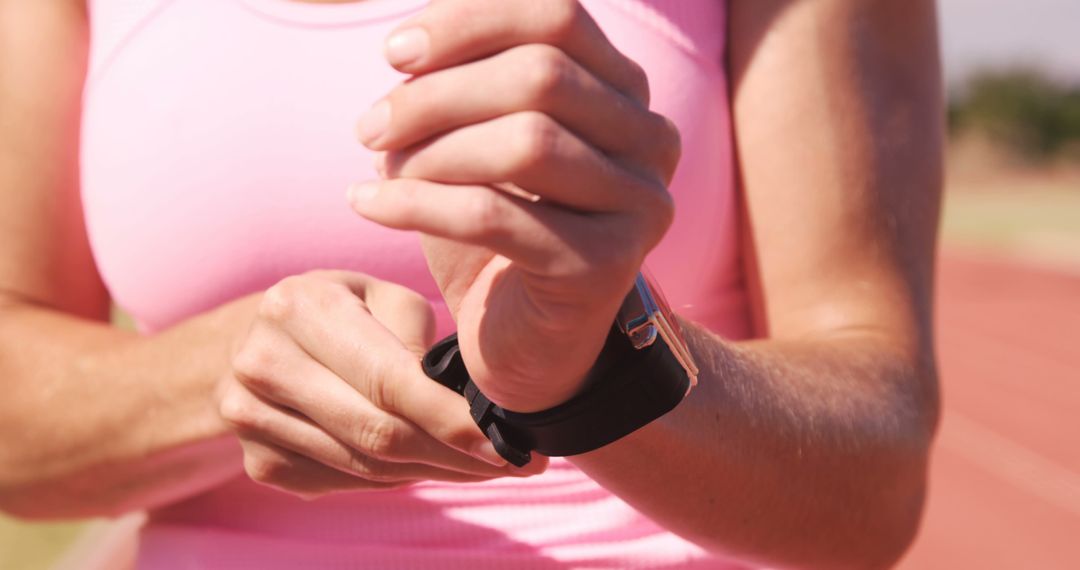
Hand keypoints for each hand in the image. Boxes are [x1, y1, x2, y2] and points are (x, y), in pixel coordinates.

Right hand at [216, 271, 543, 498]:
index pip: (388, 379)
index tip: (503, 442)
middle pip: (377, 432)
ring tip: (484, 466)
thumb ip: (417, 340)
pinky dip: (396, 479)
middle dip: (454, 455)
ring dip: (434, 472)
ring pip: (366, 466)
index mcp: (301, 308)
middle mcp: (264, 363)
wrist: (254, 340)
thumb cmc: (341, 311)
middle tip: (513, 465)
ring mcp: (250, 418)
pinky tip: (430, 465)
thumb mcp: (381, 296)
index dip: (450, 418)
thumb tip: (459, 408)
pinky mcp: (257, 463)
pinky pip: (345, 483)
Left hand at [349, 0, 679, 411]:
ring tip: (377, 166)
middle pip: (542, 75)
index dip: (470, 21)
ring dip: (431, 150)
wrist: (529, 342)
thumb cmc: (496, 231)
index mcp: (626, 93)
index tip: (394, 52)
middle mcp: (651, 141)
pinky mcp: (607, 267)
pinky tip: (366, 202)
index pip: (559, 17)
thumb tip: (409, 47)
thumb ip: (460, 84)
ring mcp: (640, 205)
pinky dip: (416, 203)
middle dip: (437, 93)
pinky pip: (496, 216)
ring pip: (527, 142)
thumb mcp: (475, 141)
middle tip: (370, 126)